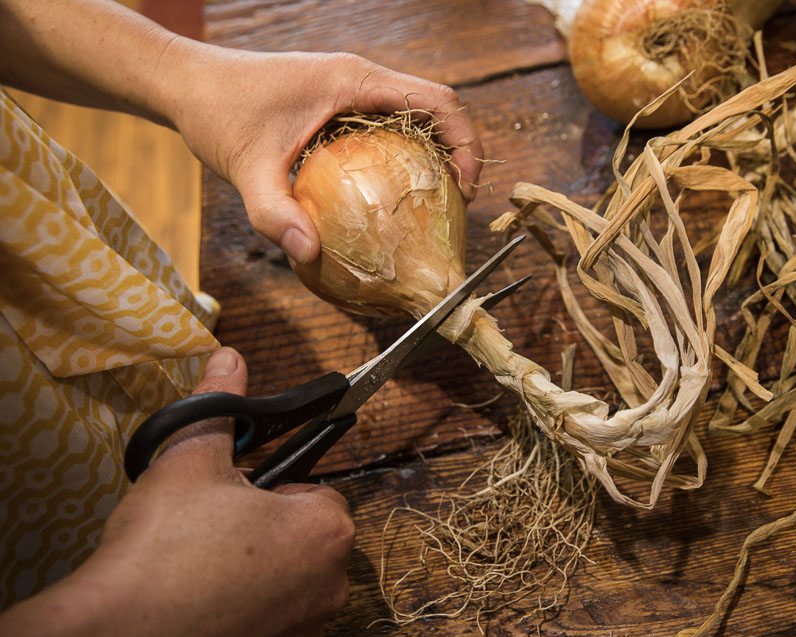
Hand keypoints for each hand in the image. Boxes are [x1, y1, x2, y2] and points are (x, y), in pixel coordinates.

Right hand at [0, 347, 354, 636]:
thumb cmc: (163, 550)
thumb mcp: (190, 458)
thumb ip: (221, 406)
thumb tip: (231, 362)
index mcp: (325, 528)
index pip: (315, 492)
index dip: (271, 489)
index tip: (236, 494)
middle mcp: (330, 587)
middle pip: (304, 543)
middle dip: (266, 533)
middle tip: (213, 531)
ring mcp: (304, 636)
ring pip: (286, 590)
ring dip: (256, 579)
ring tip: (200, 573)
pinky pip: (267, 634)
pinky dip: (241, 622)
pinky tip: (199, 613)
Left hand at [162, 45, 483, 263]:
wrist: (185, 83)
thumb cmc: (215, 113)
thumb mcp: (245, 169)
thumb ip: (275, 214)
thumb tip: (310, 256)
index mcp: (352, 80)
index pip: (436, 101)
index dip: (466, 142)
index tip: (467, 187)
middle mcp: (360, 78)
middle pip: (436, 108)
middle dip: (460, 152)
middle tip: (456, 204)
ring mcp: (350, 88)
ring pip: (415, 116)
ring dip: (434, 154)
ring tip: (433, 204)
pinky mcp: (339, 101)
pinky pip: (389, 125)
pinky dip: (404, 156)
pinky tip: (391, 197)